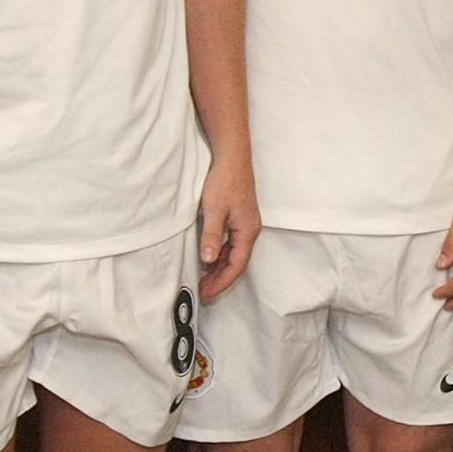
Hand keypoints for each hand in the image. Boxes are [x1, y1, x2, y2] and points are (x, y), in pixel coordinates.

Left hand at [195, 152, 261, 302]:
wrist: (232, 158)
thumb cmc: (225, 181)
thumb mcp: (214, 210)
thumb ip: (211, 236)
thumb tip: (208, 260)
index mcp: (247, 232)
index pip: (236, 266)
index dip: (221, 282)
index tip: (207, 293)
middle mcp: (249, 231)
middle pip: (236, 263)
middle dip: (220, 279)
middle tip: (203, 292)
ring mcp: (245, 225)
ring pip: (233, 254)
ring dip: (219, 268)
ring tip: (203, 279)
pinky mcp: (239, 219)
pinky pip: (231, 244)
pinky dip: (220, 255)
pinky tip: (208, 258)